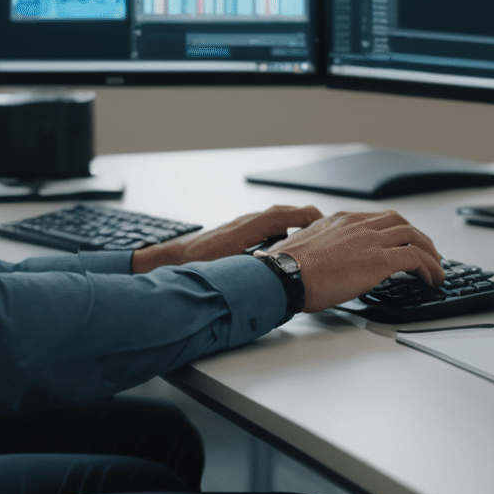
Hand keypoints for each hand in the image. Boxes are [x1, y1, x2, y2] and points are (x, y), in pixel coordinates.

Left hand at [132, 204, 324, 273]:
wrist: (168, 263)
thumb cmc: (194, 267)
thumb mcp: (230, 271)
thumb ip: (253, 272)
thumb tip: (276, 279)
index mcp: (246, 228)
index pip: (283, 214)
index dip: (307, 217)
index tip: (325, 222)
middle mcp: (244, 223)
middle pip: (282, 214)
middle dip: (306, 219)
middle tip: (326, 229)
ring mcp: (239, 227)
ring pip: (273, 219)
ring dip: (293, 224)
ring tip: (311, 236)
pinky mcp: (235, 235)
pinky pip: (264, 226)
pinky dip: (279, 230)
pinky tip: (283, 245)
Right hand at [272, 210, 441, 312]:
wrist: (286, 275)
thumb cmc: (287, 267)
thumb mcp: (302, 245)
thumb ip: (318, 244)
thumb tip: (319, 256)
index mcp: (340, 220)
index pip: (377, 218)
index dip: (395, 231)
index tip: (401, 243)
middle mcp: (358, 224)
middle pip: (400, 222)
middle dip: (418, 238)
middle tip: (426, 254)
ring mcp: (370, 240)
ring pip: (413, 236)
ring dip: (429, 253)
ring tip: (435, 269)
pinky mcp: (379, 259)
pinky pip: (415, 258)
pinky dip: (429, 266)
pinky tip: (431, 279)